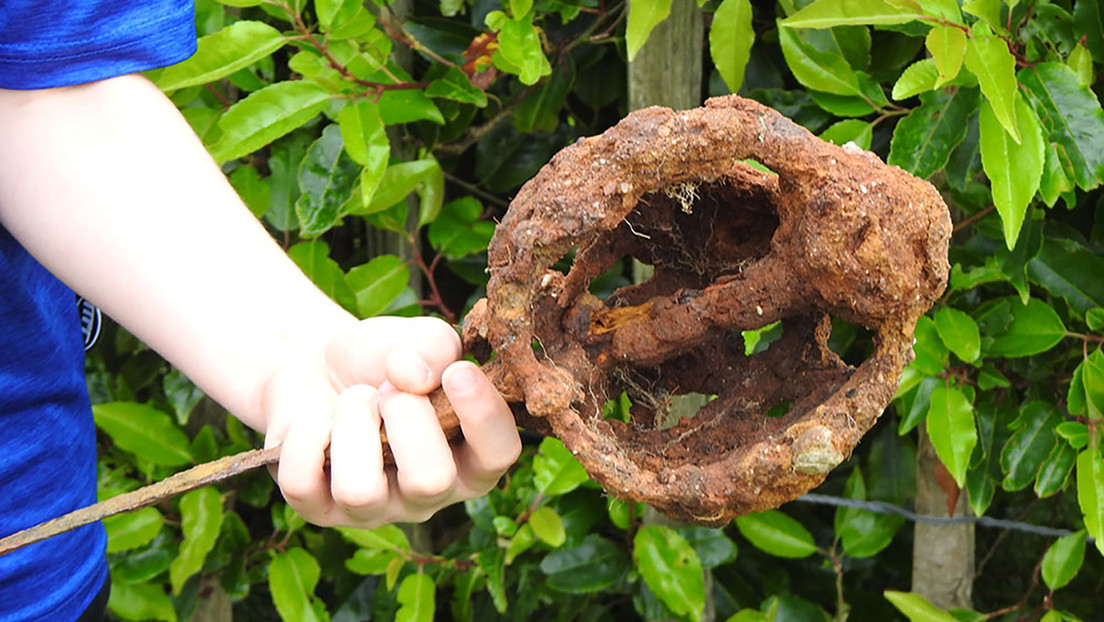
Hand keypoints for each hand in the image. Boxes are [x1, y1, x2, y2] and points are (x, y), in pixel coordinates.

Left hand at [260, 316, 520, 527]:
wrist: (317, 364)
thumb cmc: (384, 360)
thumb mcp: (419, 338)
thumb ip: (434, 346)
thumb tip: (413, 377)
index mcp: (469, 455)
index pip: (498, 455)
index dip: (483, 415)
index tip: (458, 371)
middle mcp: (427, 495)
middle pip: (430, 480)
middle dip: (406, 415)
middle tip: (389, 387)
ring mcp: (371, 509)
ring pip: (360, 491)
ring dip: (352, 422)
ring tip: (353, 400)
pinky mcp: (317, 509)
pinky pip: (302, 484)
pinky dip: (305, 436)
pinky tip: (316, 420)